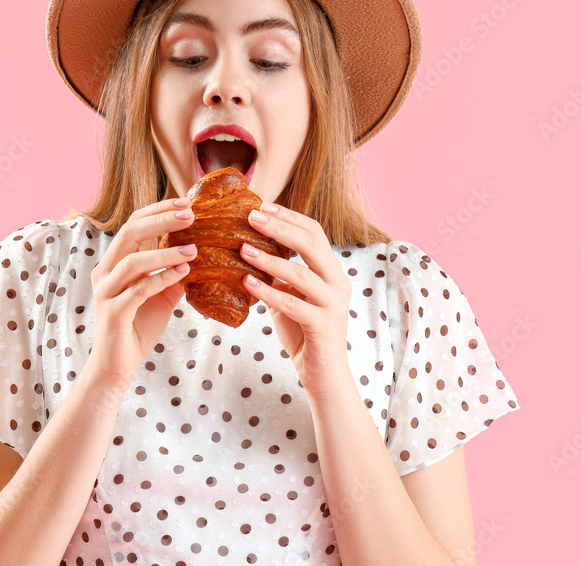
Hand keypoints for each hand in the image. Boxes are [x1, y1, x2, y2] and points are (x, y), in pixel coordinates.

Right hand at [89, 197, 197, 388]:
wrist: (116, 366)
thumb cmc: (136, 328)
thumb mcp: (160, 296)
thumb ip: (173, 275)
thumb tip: (200, 256)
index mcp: (113, 262)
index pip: (133, 224)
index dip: (158, 210)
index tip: (186, 203)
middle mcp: (104, 271)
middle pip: (130, 233)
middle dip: (162, 220)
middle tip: (191, 214)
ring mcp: (106, 291)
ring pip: (134, 260)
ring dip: (166, 251)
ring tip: (194, 249)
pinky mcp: (113, 312)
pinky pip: (138, 289)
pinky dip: (162, 278)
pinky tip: (183, 273)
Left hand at [239, 203, 352, 397]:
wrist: (324, 374)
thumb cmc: (304, 333)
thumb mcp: (290, 296)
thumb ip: (277, 275)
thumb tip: (246, 249)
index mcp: (331, 270)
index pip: (314, 232)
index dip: (289, 217)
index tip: (262, 206)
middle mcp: (337, 282)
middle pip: (311, 244)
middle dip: (280, 228)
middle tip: (251, 217)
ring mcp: (333, 304)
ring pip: (301, 273)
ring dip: (269, 260)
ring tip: (242, 249)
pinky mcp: (323, 326)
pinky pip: (293, 304)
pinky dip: (268, 292)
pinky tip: (247, 282)